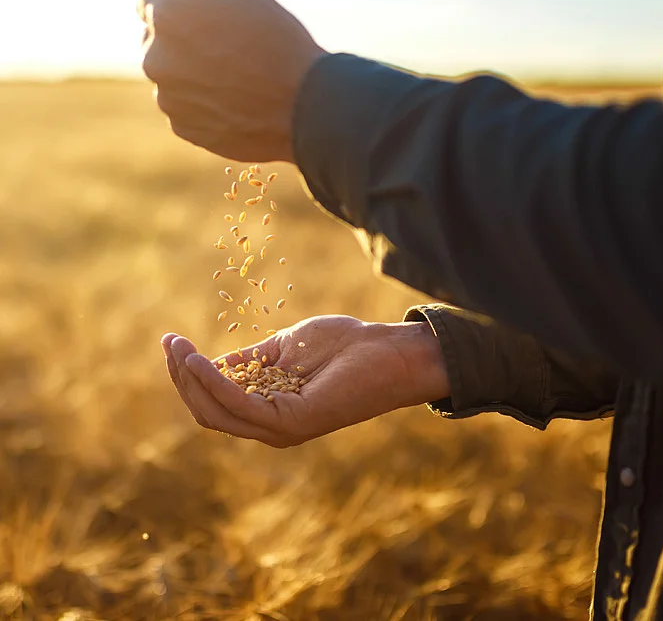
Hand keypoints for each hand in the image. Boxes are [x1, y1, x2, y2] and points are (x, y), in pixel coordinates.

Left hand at [137, 0, 326, 161]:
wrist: (306, 109)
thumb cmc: (278, 41)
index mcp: (165, 17)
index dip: (186, 3)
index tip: (218, 17)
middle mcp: (155, 60)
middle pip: (156, 38)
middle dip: (183, 38)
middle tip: (232, 48)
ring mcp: (168, 99)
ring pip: (170, 75)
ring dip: (191, 71)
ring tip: (237, 77)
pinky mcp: (184, 129)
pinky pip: (184, 106)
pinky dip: (202, 102)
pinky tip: (235, 100)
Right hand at [160, 316, 449, 447]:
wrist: (386, 351)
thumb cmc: (343, 346)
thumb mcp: (283, 350)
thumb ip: (249, 361)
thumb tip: (210, 362)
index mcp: (268, 410)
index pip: (213, 402)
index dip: (187, 374)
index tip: (171, 342)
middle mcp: (271, 426)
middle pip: (207, 411)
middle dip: (181, 378)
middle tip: (169, 343)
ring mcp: (281, 428)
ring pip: (216, 412)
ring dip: (190, 380)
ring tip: (179, 348)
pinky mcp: (291, 422)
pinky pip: (239, 404)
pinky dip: (214, 382)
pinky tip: (200, 359)